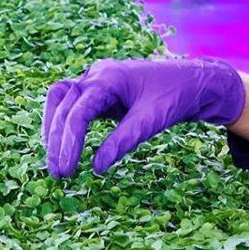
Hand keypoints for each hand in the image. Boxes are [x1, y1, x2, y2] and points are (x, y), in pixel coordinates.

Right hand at [43, 56, 245, 177]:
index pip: (77, 111)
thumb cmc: (175, 97)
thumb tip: (96, 167)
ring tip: (54, 160)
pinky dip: (65, 125)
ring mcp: (96, 81)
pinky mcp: (100, 92)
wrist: (194, 82)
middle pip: (63, 106)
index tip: (67, 170)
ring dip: (54, 129)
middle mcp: (96, 75)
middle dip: (57, 141)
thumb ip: (122, 142)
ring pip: (61, 102)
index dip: (69, 142)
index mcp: (107, 77)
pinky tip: (64, 145)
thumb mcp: (150, 121)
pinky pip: (73, 105)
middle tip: (58, 174)